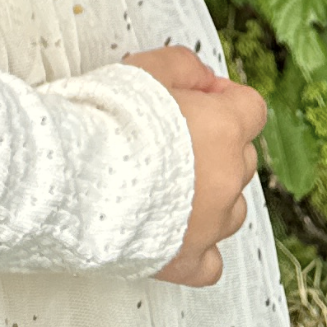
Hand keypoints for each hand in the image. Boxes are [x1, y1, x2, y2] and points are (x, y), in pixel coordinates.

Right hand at [121, 45, 266, 286]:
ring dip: (212, 196)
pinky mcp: (187, 261)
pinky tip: (175, 232)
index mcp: (223, 128)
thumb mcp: (145, 68)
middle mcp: (227, 179)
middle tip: (172, 139)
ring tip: (170, 186)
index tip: (201, 99)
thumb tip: (204, 79)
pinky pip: (210, 261)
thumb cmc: (106, 122)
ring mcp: (211, 225)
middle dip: (216, 146)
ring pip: (233, 208)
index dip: (226, 100)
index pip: (251, 109)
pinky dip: (197, 247)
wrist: (75, 176)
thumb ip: (184, 65)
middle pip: (242, 158)